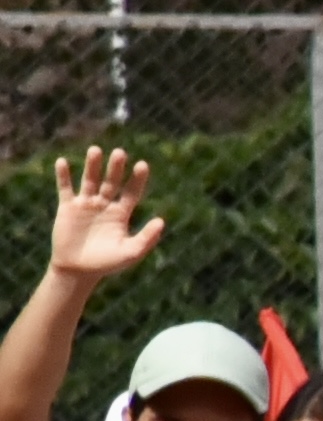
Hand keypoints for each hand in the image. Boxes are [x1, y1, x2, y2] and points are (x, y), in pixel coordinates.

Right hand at [44, 145, 157, 291]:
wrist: (78, 270)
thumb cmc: (107, 263)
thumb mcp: (130, 253)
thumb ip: (147, 238)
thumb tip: (161, 220)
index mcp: (122, 213)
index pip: (132, 192)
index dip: (137, 179)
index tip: (142, 165)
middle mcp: (105, 205)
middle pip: (111, 182)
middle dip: (115, 168)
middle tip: (120, 153)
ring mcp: (86, 204)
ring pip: (90, 180)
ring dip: (92, 166)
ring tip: (96, 150)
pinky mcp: (67, 207)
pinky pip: (65, 188)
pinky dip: (63, 176)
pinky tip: (62, 162)